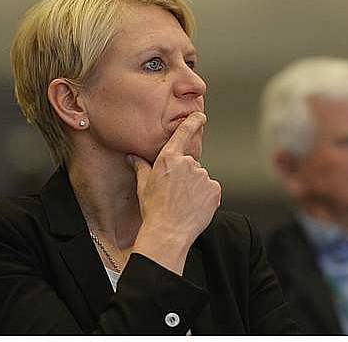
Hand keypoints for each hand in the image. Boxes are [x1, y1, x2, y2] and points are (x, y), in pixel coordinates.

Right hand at [127, 112, 220, 274]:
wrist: (168, 232)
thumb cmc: (153, 210)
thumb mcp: (143, 186)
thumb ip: (141, 167)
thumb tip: (132, 156)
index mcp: (169, 159)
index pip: (184, 133)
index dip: (193, 122)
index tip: (199, 116)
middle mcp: (188, 164)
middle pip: (191, 164)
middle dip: (185, 175)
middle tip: (175, 193)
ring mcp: (203, 176)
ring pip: (201, 177)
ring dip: (195, 186)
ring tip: (183, 202)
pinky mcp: (215, 189)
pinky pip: (211, 188)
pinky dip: (205, 196)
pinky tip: (194, 206)